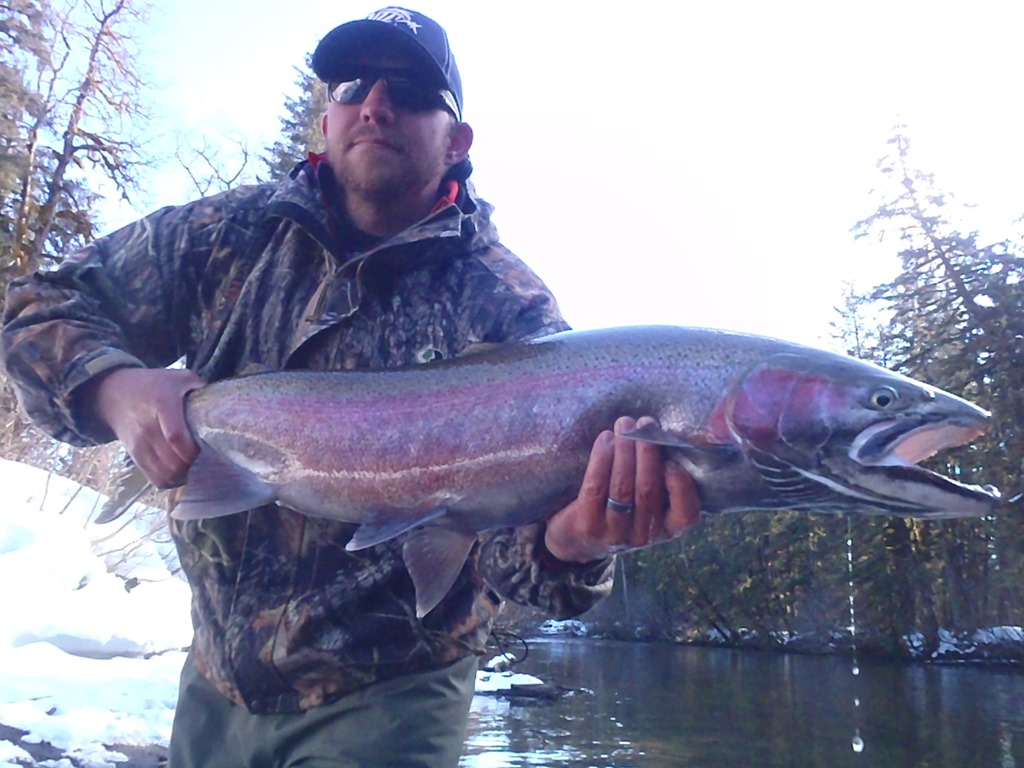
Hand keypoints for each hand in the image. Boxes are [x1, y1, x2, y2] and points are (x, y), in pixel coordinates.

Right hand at [84, 368, 205, 488]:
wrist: (116, 394)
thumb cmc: (156, 385)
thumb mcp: (180, 377)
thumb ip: (202, 387)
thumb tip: (223, 405)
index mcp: (162, 403)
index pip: (175, 436)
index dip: (192, 450)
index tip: (205, 449)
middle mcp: (147, 426)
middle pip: (172, 460)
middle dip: (192, 466)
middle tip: (204, 460)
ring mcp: (139, 444)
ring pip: (164, 474)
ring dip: (182, 475)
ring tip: (193, 467)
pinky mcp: (135, 456)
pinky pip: (155, 479)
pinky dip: (171, 481)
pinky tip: (180, 472)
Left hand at [543, 416, 700, 562]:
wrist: (578, 538)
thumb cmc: (620, 508)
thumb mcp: (646, 503)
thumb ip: (659, 477)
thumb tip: (661, 433)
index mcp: (666, 529)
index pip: (686, 515)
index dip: (681, 488)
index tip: (672, 460)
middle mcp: (643, 536)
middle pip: (648, 491)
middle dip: (647, 452)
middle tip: (645, 423)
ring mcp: (614, 533)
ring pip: (622, 488)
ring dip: (624, 450)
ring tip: (624, 425)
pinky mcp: (588, 525)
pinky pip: (596, 487)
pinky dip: (601, 459)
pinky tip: (605, 439)